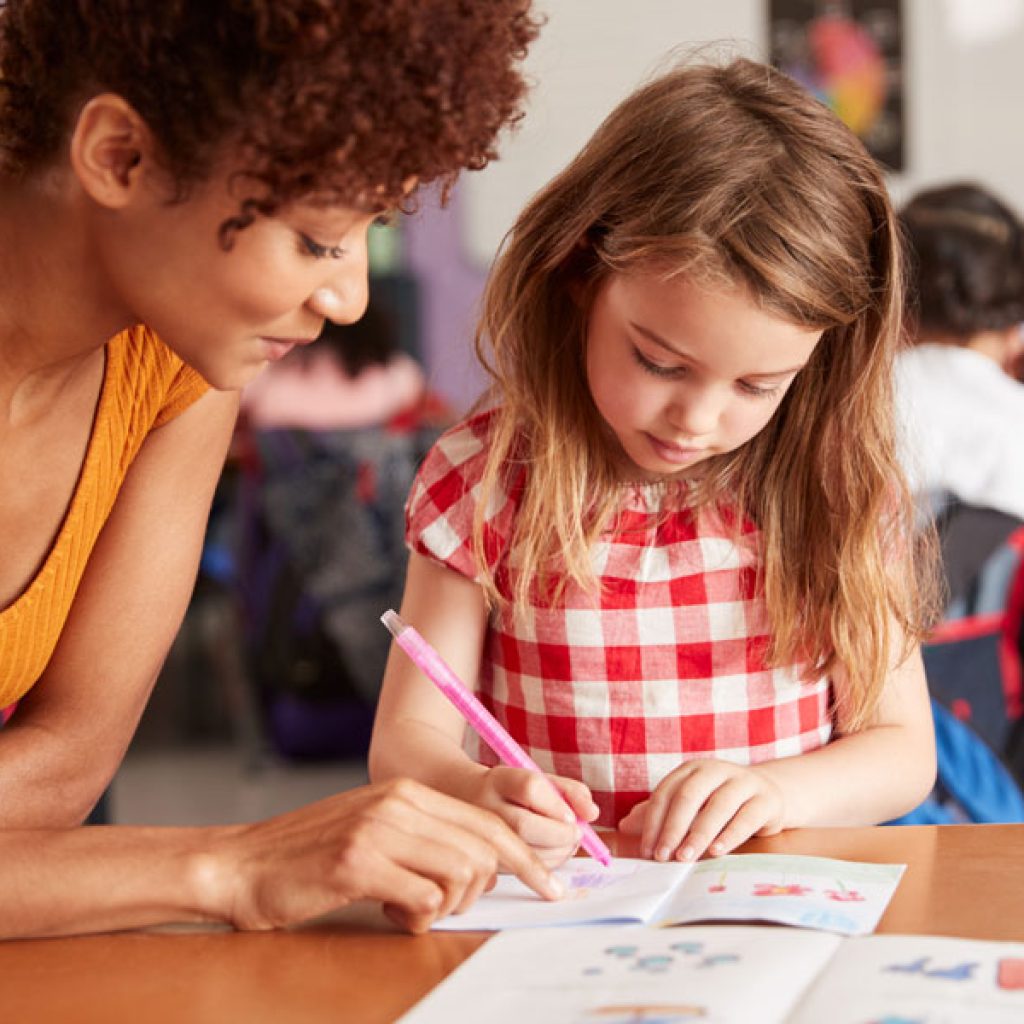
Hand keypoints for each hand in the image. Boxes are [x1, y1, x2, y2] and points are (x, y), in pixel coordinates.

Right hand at [211, 778, 563, 932]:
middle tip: (452, 908)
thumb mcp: (375, 829)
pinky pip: (424, 900)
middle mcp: (400, 802)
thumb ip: (425, 838)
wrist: (240, 865)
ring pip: (461, 874)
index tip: (550, 888)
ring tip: (408, 908)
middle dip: (487, 890)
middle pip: (485, 848)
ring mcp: (379, 830)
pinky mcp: (358, 863)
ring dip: (445, 906)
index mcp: (409, 791)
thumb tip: (485, 867)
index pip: (489, 823)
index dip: (527, 859)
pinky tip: (386, 913)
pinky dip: (415, 919)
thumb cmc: (310, 856)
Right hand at [460, 765, 599, 867]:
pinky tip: (553, 855)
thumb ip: (570, 791)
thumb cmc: (513, 791)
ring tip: (568, 844)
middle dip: (560, 835)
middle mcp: (485, 806)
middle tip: (577, 835)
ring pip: (522, 851)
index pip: (530, 787)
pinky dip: (546, 866)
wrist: (466, 799)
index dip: (557, 805)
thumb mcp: (538, 780)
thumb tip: (592, 813)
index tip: (573, 816)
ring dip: (557, 853)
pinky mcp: (485, 859)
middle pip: (524, 824)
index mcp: (500, 779)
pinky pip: (519, 869)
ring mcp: (480, 835)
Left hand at [617, 760, 783, 861]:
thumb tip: (625, 827)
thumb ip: (660, 813)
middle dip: (673, 828)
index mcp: (691, 769)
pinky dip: (730, 835)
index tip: (646, 850)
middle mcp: (715, 770)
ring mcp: (743, 782)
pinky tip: (716, 852)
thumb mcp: (690, 805)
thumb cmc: (719, 802)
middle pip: (689, 796)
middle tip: (663, 856)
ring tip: (685, 858)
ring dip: (699, 834)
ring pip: (718, 806)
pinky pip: (746, 817)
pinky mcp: (765, 799)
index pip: (666, 793)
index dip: (653, 821)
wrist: (768, 794)